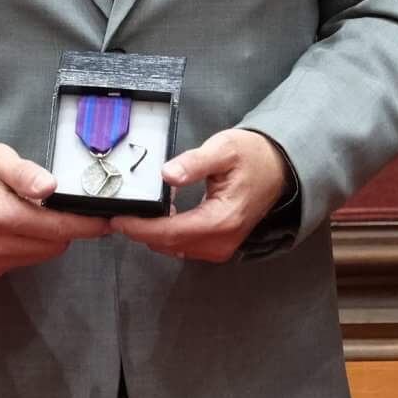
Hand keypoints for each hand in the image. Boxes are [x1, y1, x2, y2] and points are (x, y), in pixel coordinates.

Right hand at [0, 140, 100, 277]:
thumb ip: (25, 173)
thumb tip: (50, 187)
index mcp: (0, 214)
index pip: (58, 227)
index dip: (86, 225)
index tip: (105, 221)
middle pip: (55, 245)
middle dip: (66, 227)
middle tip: (62, 206)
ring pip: (42, 255)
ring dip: (48, 237)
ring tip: (33, 213)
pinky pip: (25, 260)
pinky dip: (31, 245)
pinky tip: (18, 227)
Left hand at [112, 128, 285, 263]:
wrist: (279, 168)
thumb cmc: (253, 157)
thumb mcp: (223, 150)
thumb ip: (194, 163)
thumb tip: (167, 174)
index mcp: (222, 219)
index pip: (170, 232)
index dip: (140, 228)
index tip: (117, 219)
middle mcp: (222, 240)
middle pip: (169, 244)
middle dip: (140, 232)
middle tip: (118, 214)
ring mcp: (222, 247)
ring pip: (175, 248)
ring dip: (153, 234)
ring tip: (136, 213)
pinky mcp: (220, 245)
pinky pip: (185, 246)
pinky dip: (168, 235)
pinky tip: (160, 217)